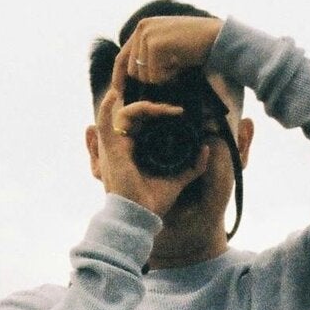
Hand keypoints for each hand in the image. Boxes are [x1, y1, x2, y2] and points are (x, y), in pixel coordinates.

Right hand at [91, 38, 199, 213]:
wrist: (140, 216)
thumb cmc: (152, 202)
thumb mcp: (178, 180)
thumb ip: (192, 166)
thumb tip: (206, 148)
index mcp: (139, 149)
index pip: (146, 122)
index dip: (159, 111)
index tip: (180, 113)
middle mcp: (126, 144)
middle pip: (137, 114)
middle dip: (155, 105)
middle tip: (176, 110)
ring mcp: (117, 145)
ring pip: (127, 113)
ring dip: (146, 107)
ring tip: (167, 110)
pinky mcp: (110, 148)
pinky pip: (104, 122)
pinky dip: (104, 107)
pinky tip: (113, 94)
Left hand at [124, 12, 222, 84]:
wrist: (217, 37)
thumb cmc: (196, 45)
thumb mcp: (167, 46)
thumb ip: (149, 54)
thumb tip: (133, 76)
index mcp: (143, 27)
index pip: (122, 56)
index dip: (119, 76)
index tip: (118, 93)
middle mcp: (141, 28)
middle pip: (133, 70)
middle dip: (152, 78)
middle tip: (174, 69)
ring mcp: (147, 35)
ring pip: (144, 75)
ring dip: (163, 77)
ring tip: (178, 63)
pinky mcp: (155, 44)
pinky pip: (155, 76)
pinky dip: (168, 76)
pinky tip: (181, 63)